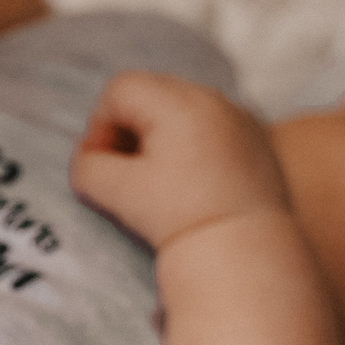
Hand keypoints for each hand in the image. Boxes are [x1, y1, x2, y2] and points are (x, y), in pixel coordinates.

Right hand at [69, 71, 290, 253]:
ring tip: (160, 178)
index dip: (100, 125)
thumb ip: (87, 166)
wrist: (247, 254)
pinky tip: (193, 181)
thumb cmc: (181, 219)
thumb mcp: (118, 192)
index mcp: (178, 103)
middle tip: (127, 172)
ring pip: (182, 107)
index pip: (120, 89)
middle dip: (129, 127)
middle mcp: (213, 99)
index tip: (104, 165)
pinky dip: (193, 142)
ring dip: (161, 134)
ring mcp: (240, 117)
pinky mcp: (257, 139)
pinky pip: (212, 124)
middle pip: (151, 92)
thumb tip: (87, 158)